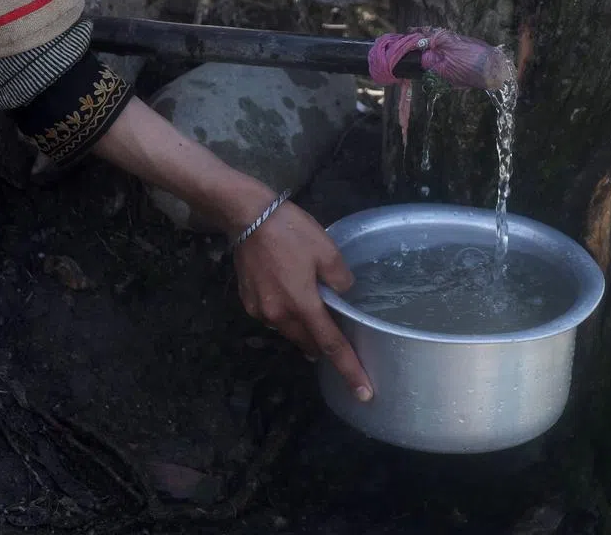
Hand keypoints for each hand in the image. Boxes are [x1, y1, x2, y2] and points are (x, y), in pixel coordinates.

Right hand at [232, 197, 373, 401]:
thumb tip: (343, 295)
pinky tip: (293, 299)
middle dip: (326, 349)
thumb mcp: (327, 251)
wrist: (247, 216)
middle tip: (343, 348)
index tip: (364, 394)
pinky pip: (275, 318)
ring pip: (291, 331)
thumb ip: (340, 279)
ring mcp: (260, 310)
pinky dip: (288, 316)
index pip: (331, 346)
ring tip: (318, 318)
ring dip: (306, 330)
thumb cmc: (291, 231)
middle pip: (309, 343)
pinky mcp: (248, 302)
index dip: (350, 370)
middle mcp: (279, 315)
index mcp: (302, 304)